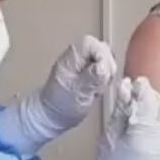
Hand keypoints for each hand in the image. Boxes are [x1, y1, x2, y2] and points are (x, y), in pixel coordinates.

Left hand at [0, 37, 116, 157]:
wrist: (52, 116)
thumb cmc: (59, 106)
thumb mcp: (78, 93)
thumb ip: (91, 79)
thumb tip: (104, 67)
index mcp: (70, 59)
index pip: (90, 43)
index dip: (101, 54)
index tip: (104, 71)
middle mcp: (76, 58)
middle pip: (100, 49)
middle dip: (107, 65)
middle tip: (103, 81)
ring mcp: (82, 65)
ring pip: (103, 59)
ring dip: (106, 73)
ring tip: (98, 88)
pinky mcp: (87, 73)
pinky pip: (102, 70)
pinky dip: (104, 79)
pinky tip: (97, 90)